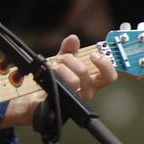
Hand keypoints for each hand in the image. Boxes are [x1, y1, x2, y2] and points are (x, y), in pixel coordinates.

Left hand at [0, 34, 117, 128]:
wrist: (35, 96)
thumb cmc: (53, 79)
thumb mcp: (62, 61)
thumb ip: (69, 49)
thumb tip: (73, 38)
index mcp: (91, 82)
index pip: (109, 76)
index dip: (105, 65)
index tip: (94, 55)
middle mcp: (86, 92)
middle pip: (84, 72)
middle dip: (69, 59)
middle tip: (60, 59)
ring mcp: (75, 100)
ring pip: (73, 80)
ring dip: (59, 68)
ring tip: (52, 68)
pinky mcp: (61, 104)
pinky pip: (59, 89)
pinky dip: (51, 76)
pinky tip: (46, 75)